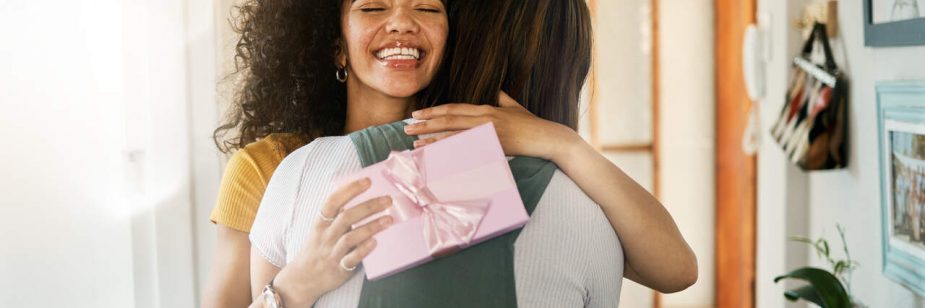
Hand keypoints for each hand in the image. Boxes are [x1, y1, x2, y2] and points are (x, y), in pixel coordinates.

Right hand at [273, 178, 392, 306]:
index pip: (333, 202)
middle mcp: (326, 237)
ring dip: (371, 227)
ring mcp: (332, 253)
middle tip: (387, 200)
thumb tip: (360, 200)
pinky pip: (351, 259)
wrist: (302, 279)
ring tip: (389, 220)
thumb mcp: (320, 230)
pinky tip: (375, 242)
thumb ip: (336, 217)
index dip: (349, 190)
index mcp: (321, 224)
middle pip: (346, 217)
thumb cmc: (316, 250)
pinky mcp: (339, 269)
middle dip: (368, 206)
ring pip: (350, 237)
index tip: (367, 181)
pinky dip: (363, 250)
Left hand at [405, 92, 580, 161]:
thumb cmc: (533, 124)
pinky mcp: (493, 147)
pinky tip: (437, 157)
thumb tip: (497, 90)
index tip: (418, 114)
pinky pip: (466, 151)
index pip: (454, 109)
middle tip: (406, 127)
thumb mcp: (515, 107)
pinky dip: (450, 153)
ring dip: (432, 139)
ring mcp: (488, 133)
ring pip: (454, 135)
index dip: (434, 111)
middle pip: (449, 120)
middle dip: (426, 124)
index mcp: (487, 109)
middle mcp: (484, 118)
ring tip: (414, 143)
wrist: (548, 138)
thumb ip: (503, 98)